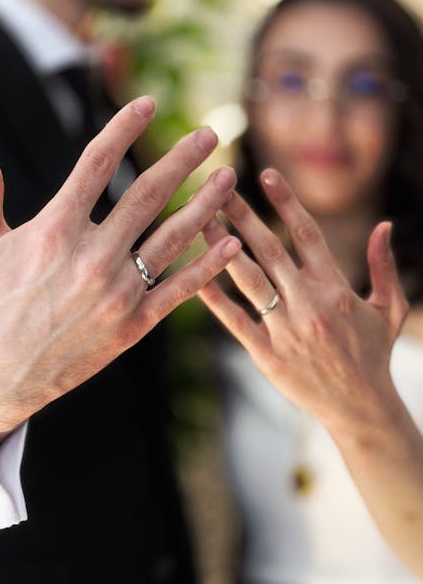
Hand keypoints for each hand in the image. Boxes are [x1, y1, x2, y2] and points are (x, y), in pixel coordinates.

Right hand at [0, 97, 240, 455]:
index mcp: (53, 230)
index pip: (96, 164)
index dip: (123, 128)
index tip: (146, 103)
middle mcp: (91, 257)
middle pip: (148, 195)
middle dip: (182, 160)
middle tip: (210, 134)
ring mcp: (117, 293)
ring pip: (172, 238)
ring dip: (205, 204)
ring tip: (229, 177)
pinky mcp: (133, 326)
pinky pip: (179, 290)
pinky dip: (208, 266)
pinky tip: (230, 241)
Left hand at [198, 169, 408, 439]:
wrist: (361, 410)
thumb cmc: (373, 354)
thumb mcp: (388, 309)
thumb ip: (383, 265)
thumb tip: (384, 224)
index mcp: (335, 288)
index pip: (306, 233)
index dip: (285, 201)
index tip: (265, 173)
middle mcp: (308, 304)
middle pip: (269, 249)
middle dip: (242, 214)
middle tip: (217, 186)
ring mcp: (285, 330)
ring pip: (248, 279)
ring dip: (221, 246)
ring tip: (199, 218)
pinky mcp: (266, 355)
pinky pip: (235, 321)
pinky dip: (215, 297)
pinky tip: (195, 274)